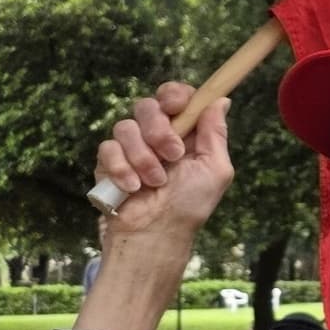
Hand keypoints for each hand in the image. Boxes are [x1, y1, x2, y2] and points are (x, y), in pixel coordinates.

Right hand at [94, 82, 232, 241]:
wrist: (156, 234)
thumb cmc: (190, 206)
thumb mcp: (215, 171)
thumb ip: (216, 134)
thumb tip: (221, 100)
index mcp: (185, 135)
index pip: (176, 98)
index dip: (174, 95)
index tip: (175, 107)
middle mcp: (157, 136)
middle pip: (147, 106)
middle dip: (159, 130)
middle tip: (171, 156)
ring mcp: (131, 148)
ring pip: (125, 126)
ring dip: (143, 157)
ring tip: (154, 182)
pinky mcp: (108, 161)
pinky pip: (107, 147)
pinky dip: (121, 168)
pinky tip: (132, 187)